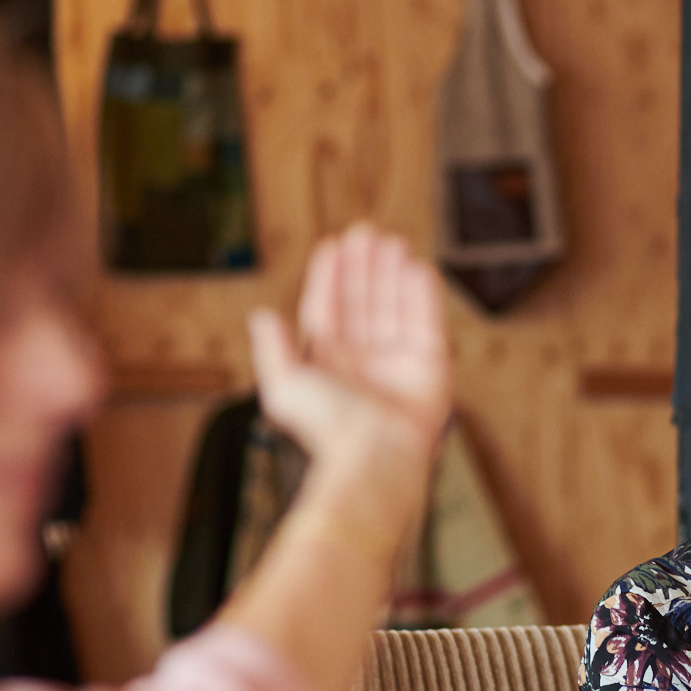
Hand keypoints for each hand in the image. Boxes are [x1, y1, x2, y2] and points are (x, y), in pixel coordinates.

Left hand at [248, 224, 449, 493]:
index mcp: (328, 363)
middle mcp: (364, 361)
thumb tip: (261, 317)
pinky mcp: (430, 367)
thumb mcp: (283, 386)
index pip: (328, 309)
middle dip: (363, 266)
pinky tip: (416, 268)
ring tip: (391, 241)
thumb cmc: (329, 430)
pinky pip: (426, 322)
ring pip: (394, 306)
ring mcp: (398, 363)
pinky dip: (423, 295)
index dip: (329, 277)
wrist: (376, 456)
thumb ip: (271, 349)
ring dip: (391, 273)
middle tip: (366, 233)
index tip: (332, 246)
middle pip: (363, 302)